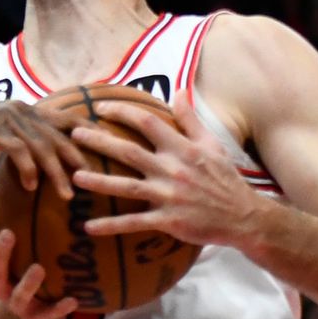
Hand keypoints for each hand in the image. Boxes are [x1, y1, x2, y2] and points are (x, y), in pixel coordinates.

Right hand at [0, 102, 86, 199]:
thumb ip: (19, 139)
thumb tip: (38, 159)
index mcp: (25, 109)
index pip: (65, 118)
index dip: (88, 130)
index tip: (108, 145)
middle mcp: (20, 110)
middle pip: (59, 135)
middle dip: (79, 158)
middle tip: (94, 180)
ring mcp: (6, 119)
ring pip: (42, 146)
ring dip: (56, 173)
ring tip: (67, 194)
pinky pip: (17, 151)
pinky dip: (27, 170)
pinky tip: (31, 188)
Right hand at [0, 197, 78, 318]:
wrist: (33, 314)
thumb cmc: (22, 270)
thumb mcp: (13, 248)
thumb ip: (11, 222)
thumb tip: (17, 175)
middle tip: (10, 234)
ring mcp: (17, 304)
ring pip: (17, 295)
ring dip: (28, 282)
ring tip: (39, 268)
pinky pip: (48, 316)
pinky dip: (59, 309)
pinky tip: (73, 300)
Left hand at [69, 95, 261, 247]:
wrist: (243, 216)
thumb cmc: (225, 179)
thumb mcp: (213, 144)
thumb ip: (191, 119)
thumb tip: (178, 91)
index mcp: (182, 149)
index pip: (148, 123)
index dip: (123, 112)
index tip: (101, 107)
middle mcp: (172, 169)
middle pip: (129, 152)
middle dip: (100, 141)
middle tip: (74, 135)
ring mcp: (169, 196)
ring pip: (126, 187)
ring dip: (99, 183)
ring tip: (75, 178)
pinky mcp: (168, 221)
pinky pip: (134, 223)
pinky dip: (111, 225)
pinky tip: (88, 227)